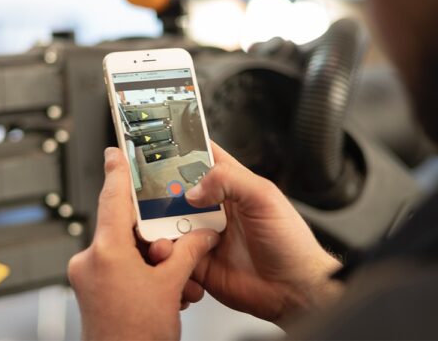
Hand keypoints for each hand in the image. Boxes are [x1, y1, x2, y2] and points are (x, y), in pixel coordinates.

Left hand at [68, 148, 219, 340]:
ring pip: (129, 250)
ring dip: (157, 261)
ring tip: (178, 281)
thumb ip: (189, 251)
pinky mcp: (94, 291)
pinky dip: (147, 273)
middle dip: (158, 236)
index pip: (113, 197)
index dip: (118, 169)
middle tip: (178, 243)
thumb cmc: (137, 336)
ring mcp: (90, 277)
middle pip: (128, 227)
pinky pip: (123, 267)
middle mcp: (91, 261)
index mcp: (106, 252)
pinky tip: (169, 291)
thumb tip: (202, 235)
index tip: (117, 150)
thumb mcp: (172, 286)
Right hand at [149, 142, 343, 326]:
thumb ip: (230, 181)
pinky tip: (174, 257)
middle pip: (175, 191)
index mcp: (233, 184)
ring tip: (161, 235)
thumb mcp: (264, 198)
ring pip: (167, 224)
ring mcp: (204, 235)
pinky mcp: (197, 263)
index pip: (201, 157)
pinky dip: (166, 256)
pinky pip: (172, 256)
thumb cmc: (290, 242)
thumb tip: (193, 189)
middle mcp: (215, 207)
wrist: (293, 290)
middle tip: (145, 197)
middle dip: (157, 192)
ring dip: (158, 227)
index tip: (155, 146)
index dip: (179, 149)